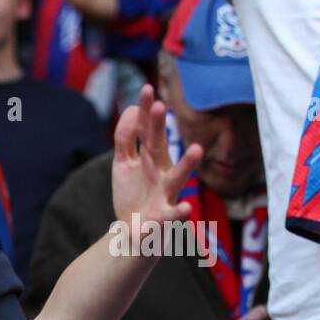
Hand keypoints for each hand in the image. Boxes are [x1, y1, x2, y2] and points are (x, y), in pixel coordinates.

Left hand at [111, 84, 201, 247]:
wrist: (133, 231)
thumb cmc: (133, 193)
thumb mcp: (123, 164)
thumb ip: (125, 138)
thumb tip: (129, 108)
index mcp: (150, 158)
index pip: (148, 131)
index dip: (145, 112)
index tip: (146, 88)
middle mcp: (161, 172)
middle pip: (158, 148)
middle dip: (158, 129)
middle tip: (159, 107)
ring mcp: (165, 193)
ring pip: (178, 177)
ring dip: (187, 164)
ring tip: (196, 149)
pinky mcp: (164, 217)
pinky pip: (174, 214)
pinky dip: (180, 212)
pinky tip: (186, 208)